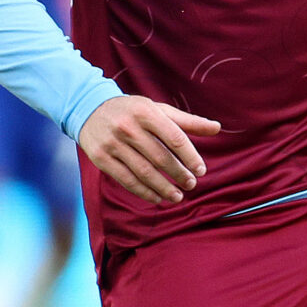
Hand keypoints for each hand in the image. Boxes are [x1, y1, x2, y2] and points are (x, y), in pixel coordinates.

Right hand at [78, 95, 219, 205]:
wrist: (88, 109)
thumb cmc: (132, 111)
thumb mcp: (157, 110)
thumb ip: (187, 121)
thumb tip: (217, 128)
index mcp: (146, 112)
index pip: (174, 137)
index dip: (190, 156)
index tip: (201, 170)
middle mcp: (128, 127)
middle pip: (160, 157)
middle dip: (179, 174)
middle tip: (191, 185)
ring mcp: (112, 143)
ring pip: (143, 172)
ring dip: (163, 188)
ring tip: (177, 197)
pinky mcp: (101, 158)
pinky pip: (126, 180)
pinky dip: (143, 192)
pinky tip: (157, 198)